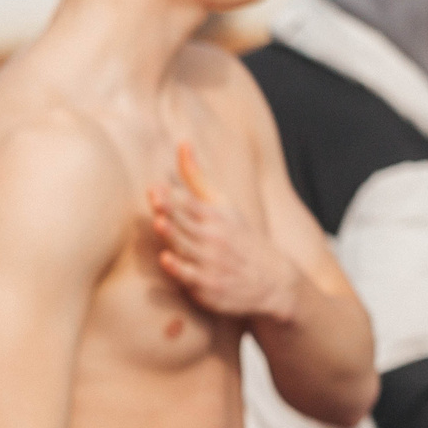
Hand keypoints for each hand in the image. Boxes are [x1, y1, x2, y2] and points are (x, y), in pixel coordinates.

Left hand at [149, 142, 299, 323]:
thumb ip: (196, 177)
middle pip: (187, 222)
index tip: (155, 187)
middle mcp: (213, 237)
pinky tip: (166, 259)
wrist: (272, 280)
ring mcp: (210, 262)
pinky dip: (179, 268)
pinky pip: (190, 276)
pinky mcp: (208, 286)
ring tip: (160, 221)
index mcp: (215, 216)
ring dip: (174, 234)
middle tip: (155, 198)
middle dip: (171, 210)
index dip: (172, 196)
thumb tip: (182, 142)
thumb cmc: (239, 237)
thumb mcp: (223, 205)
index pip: (190, 203)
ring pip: (187, 246)